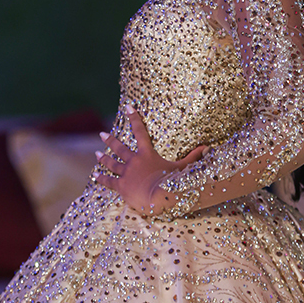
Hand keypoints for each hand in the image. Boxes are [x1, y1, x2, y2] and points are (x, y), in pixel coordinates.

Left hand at [92, 106, 207, 214]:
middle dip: (110, 140)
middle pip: (119, 148)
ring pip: (112, 163)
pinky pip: (109, 181)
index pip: (140, 131)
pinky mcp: (121, 186)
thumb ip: (194, 156)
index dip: (134, 117)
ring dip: (104, 158)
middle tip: (102, 134)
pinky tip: (95, 175)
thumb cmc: (173, 181)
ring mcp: (126, 174)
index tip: (127, 106)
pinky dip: (101, 178)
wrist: (160, 196)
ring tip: (97, 153)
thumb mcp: (184, 167)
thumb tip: (209, 147)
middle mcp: (134, 161)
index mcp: (147, 154)